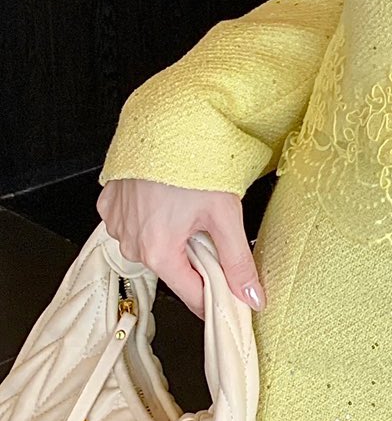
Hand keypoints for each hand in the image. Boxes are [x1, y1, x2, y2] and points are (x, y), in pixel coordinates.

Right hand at [95, 179, 265, 321]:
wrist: (162, 123)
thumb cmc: (192, 164)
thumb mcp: (225, 214)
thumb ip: (238, 261)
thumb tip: (252, 298)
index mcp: (159, 252)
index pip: (192, 295)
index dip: (217, 298)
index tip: (232, 298)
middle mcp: (132, 244)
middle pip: (173, 268)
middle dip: (196, 257)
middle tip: (213, 228)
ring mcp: (117, 226)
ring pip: (153, 245)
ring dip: (173, 235)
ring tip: (189, 206)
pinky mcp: (110, 207)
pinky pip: (133, 224)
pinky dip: (151, 217)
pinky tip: (165, 198)